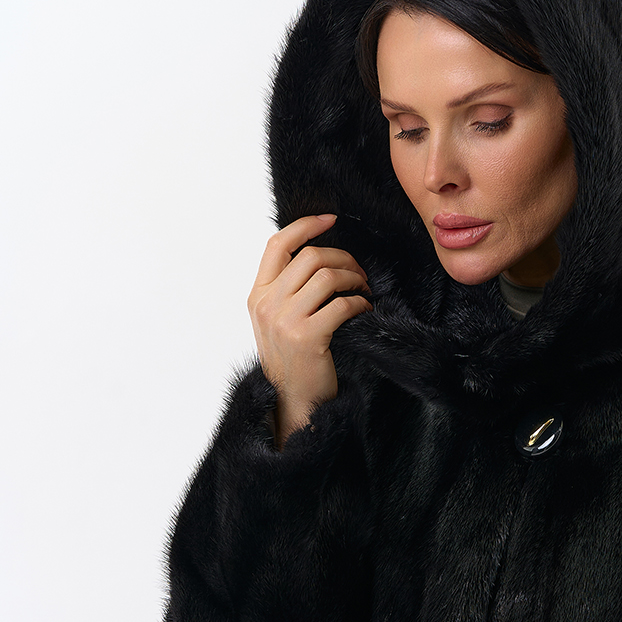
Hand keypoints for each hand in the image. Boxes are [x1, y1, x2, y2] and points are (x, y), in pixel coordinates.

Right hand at [247, 213, 372, 447]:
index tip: (331, 219)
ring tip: (363, 291)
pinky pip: (342, 304)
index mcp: (257, 296)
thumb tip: (315, 256)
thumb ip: (285, 290)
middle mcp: (266, 304)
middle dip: (343, 258)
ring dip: (354, 279)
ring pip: (327, 276)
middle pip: (310, 256)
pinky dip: (360, 303)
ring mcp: (285, 321)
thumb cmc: (291, 361)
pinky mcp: (307, 337)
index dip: (306, 225)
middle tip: (359, 273)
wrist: (293, 402)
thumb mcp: (275, 321)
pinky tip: (364, 309)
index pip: (277, 244)